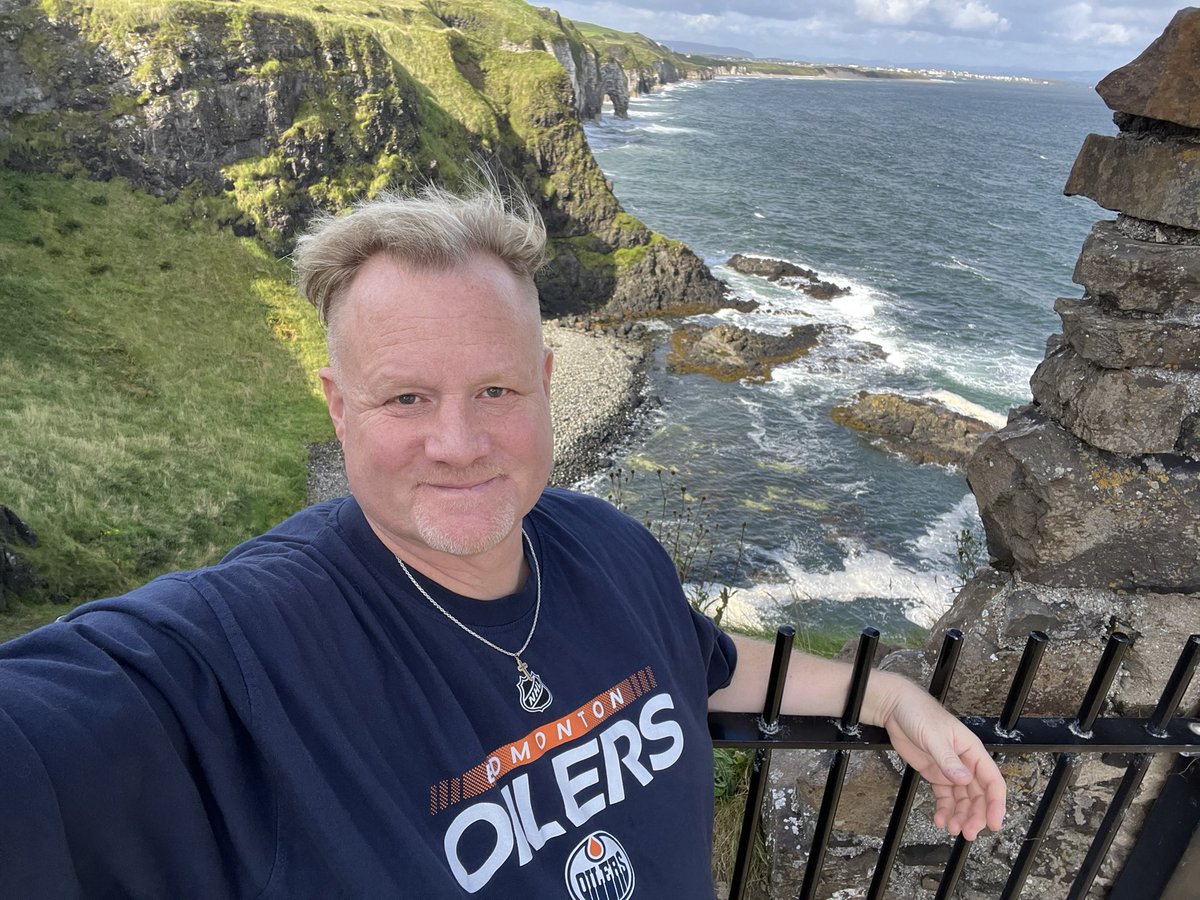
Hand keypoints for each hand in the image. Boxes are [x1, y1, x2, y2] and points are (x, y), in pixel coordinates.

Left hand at [874, 679, 1005, 840]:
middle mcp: (965, 763)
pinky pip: (945, 797)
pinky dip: (944, 810)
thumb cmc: (918, 713)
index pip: (992, 780)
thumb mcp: (933, 735)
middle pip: (978, 795)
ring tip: (951, 828)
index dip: (996, 803)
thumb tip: (964, 779)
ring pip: (963, 799)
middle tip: (967, 832)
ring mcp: (950, 770)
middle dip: (975, 815)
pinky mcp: (935, 774)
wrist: (896, 708)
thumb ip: (948, 758)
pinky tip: (939, 820)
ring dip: (960, 816)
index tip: (993, 822)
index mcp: (972, 751)